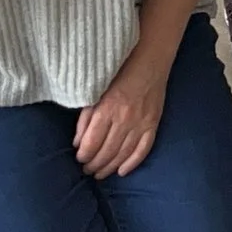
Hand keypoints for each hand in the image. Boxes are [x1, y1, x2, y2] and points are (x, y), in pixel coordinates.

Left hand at [73, 46, 168, 178]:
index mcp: (107, 109)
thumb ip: (86, 117)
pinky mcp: (154, 122)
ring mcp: (141, 122)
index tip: (79, 159)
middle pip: (106, 152)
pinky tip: (122, 171)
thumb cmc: (119, 72)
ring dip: (109, 167)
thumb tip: (78, 143)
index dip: (83, 155)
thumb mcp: (96, 91)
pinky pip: (143, 149)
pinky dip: (132, 162)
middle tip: (86, 170)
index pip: (91, 143)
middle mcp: (124, 118)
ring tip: (99, 174)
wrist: (150, 57)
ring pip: (123, 154)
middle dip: (94, 165)